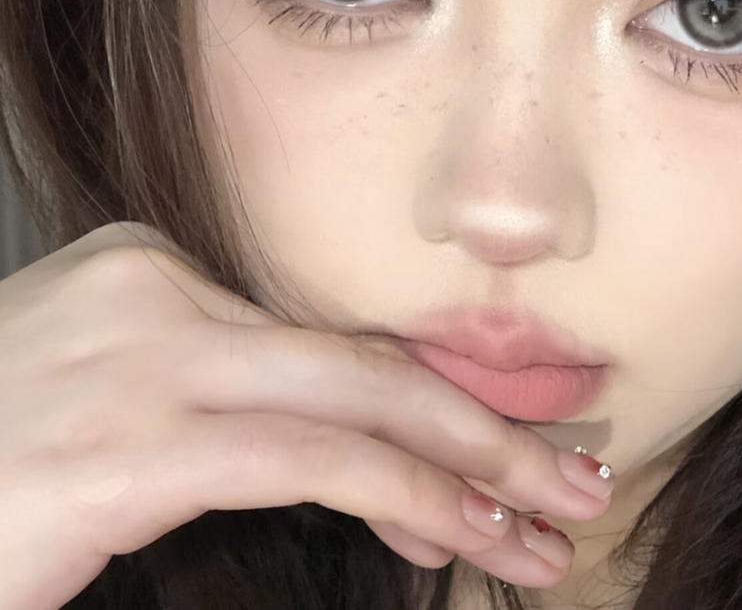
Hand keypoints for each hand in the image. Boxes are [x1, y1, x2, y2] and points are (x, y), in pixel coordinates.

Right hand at [0, 221, 613, 608]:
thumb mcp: (106, 394)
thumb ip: (209, 387)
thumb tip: (329, 433)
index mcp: (151, 269)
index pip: (321, 336)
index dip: (423, 401)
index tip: (493, 452)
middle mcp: (153, 293)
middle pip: (357, 356)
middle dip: (484, 423)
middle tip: (569, 474)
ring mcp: (140, 363)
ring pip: (354, 405)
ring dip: (470, 473)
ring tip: (546, 525)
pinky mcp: (128, 446)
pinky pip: (308, 464)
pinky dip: (405, 500)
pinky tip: (463, 539)